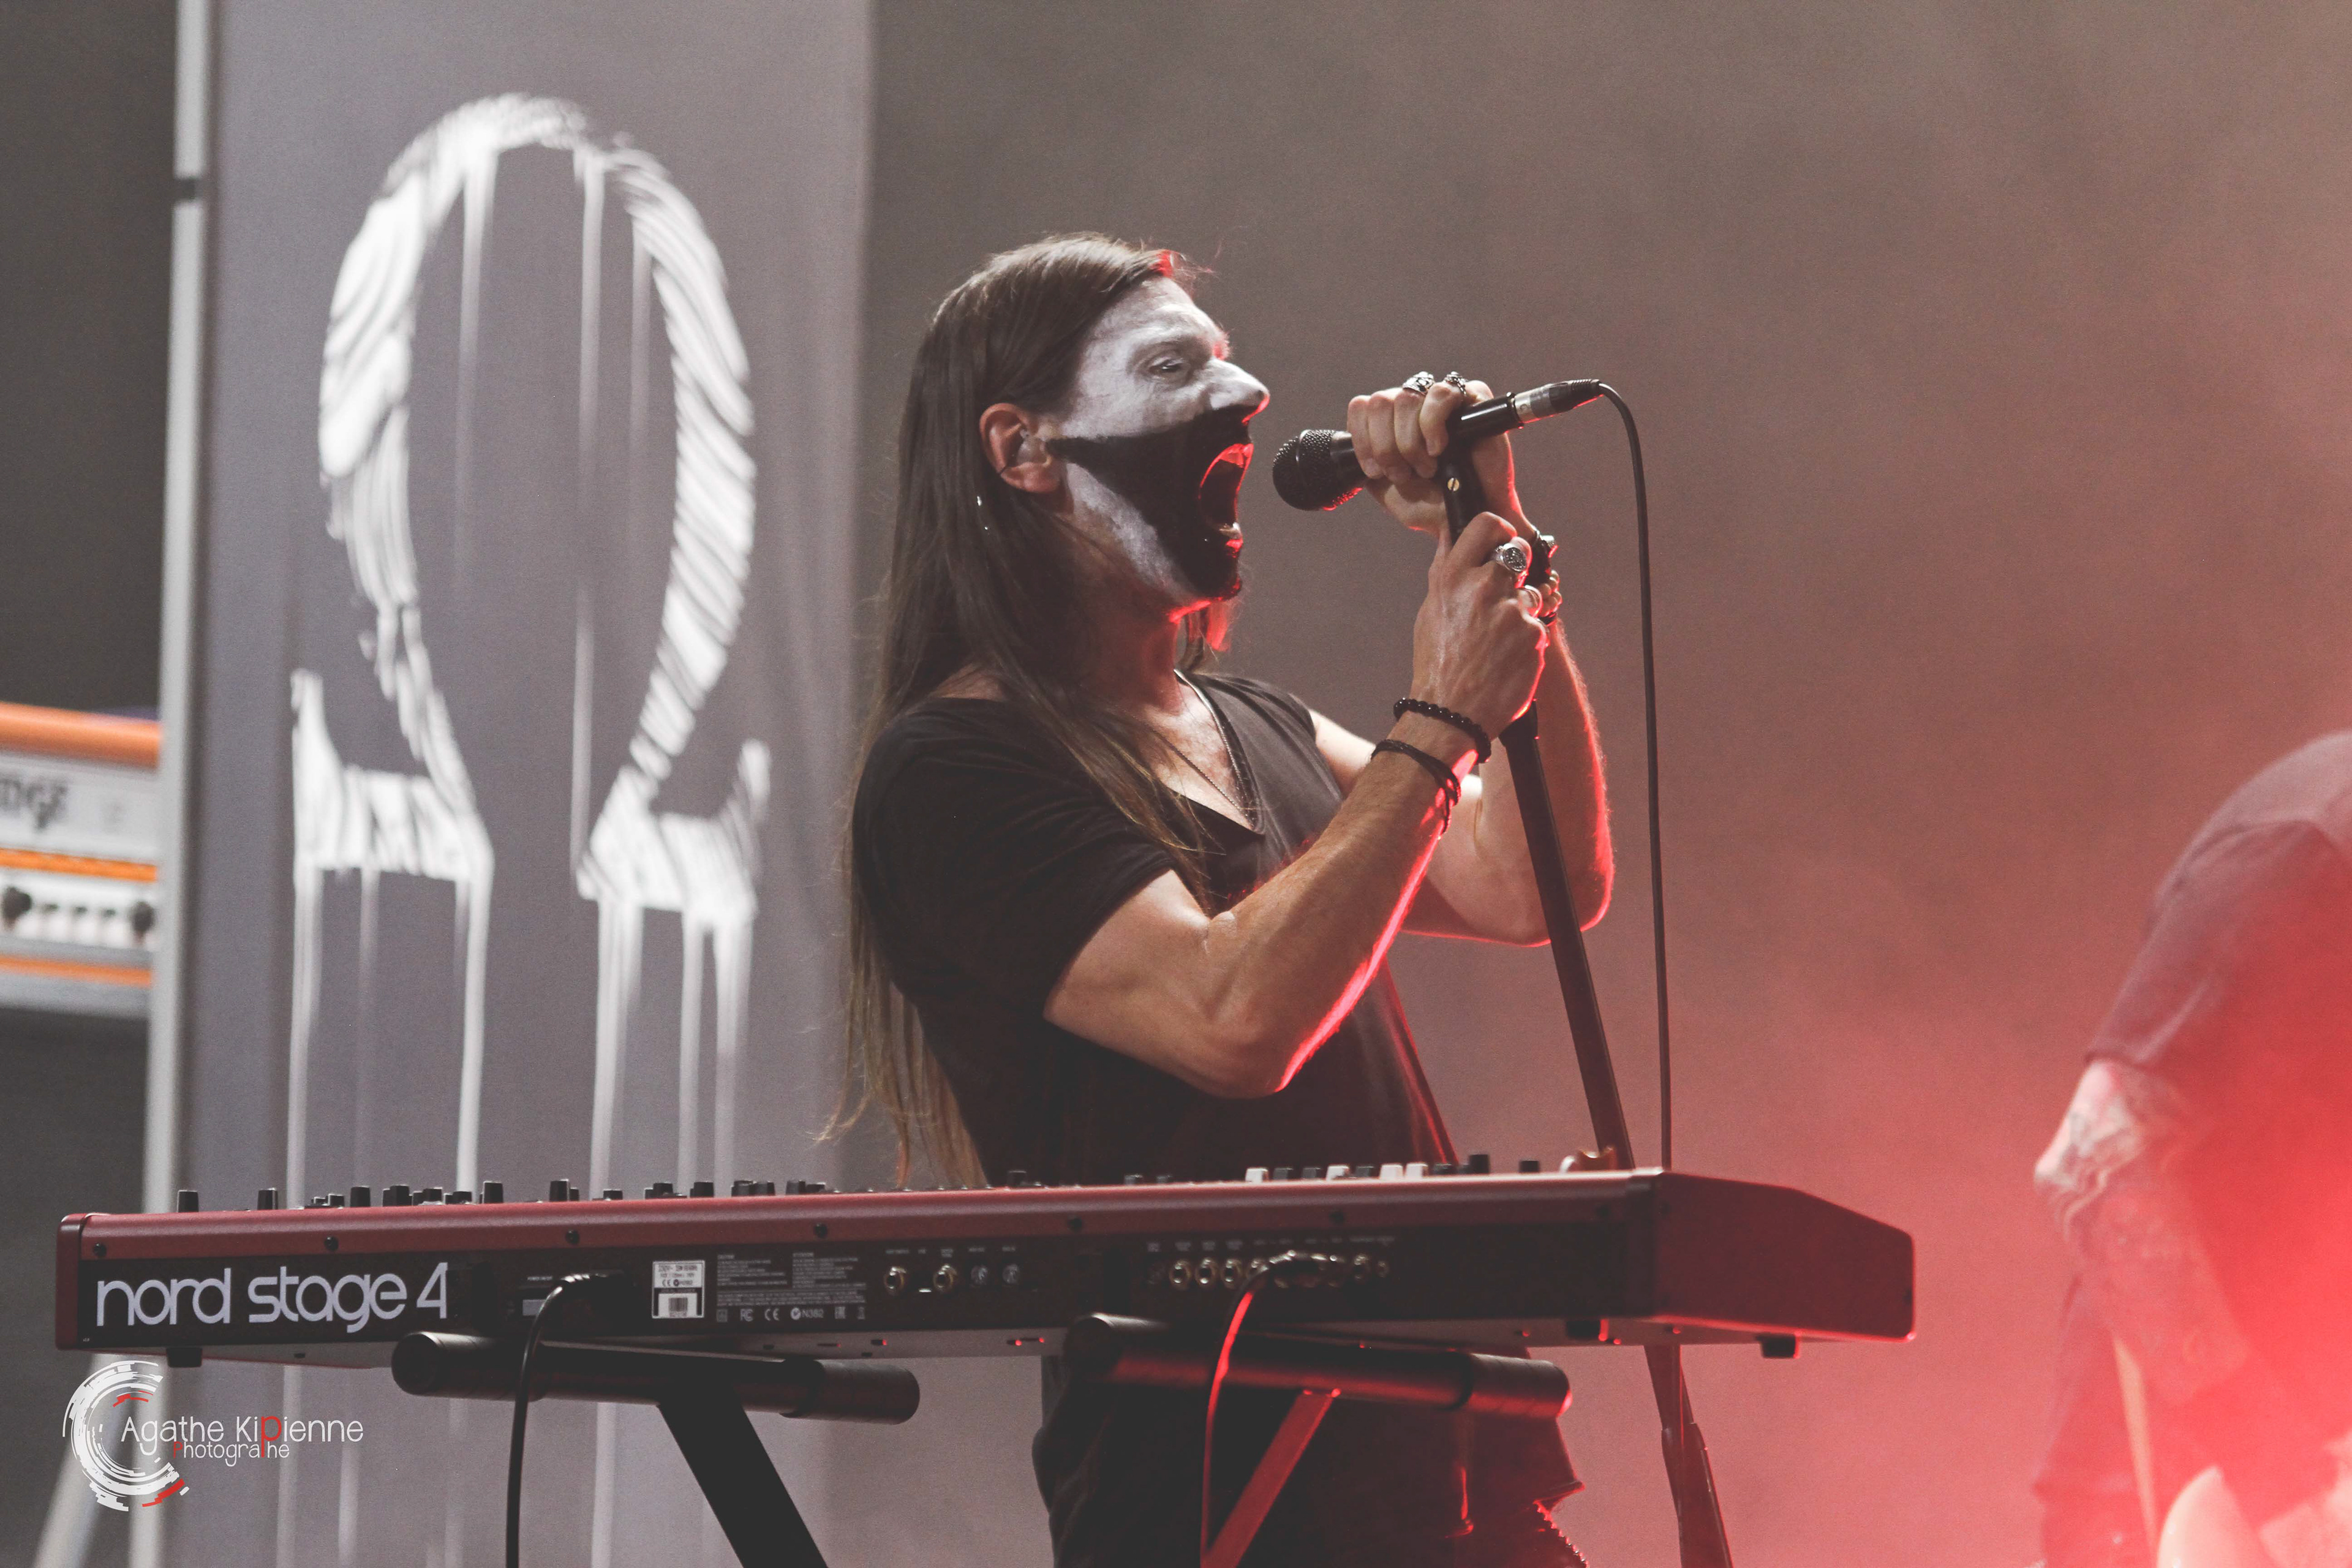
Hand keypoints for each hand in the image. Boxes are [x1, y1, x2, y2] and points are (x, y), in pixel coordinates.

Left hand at [1347, 376, 1520, 535]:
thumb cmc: (1430, 505)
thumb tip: (1351, 444)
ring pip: (1405, 397)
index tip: (1375, 471)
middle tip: (1404, 474)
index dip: (1363, 439)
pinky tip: (1439, 449)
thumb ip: (1366, 463)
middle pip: (1380, 401)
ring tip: (1426, 467)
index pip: (1361, 407)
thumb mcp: (1384, 489)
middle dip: (1386, 446)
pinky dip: (1432, 425)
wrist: (1467, 519)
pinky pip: (1441, 394)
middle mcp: (1413, 404)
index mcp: (1390, 421)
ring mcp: (1440, 397)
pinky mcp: (1472, 395)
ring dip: (1409, 441)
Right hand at [1408, 509, 1547, 738]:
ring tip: (1498, 639)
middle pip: (1517, 552)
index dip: (1500, 529)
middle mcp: (1483, 587)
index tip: (1502, 539)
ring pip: (1530, 592)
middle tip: (1505, 590)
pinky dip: (1526, 640)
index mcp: (1453, 577)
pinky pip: (1536, 626)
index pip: (1486, 525)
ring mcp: (1513, 610)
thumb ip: (1448, 569)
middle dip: (1516, 566)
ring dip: (1520, 609)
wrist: (1451, 713)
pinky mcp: (1534, 635)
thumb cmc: (1437, 663)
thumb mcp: (1432, 609)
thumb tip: (1452, 533)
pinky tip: (1507, 659)